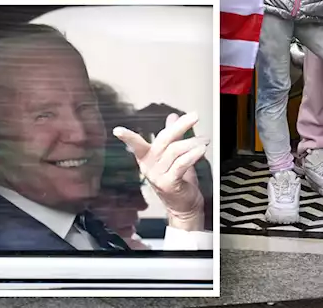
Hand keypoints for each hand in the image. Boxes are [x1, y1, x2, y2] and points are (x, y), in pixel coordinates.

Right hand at [113, 113, 207, 229]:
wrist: (183, 206)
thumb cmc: (178, 181)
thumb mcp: (174, 156)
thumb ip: (172, 136)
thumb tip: (172, 117)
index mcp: (147, 158)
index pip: (136, 145)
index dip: (128, 138)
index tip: (118, 130)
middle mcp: (149, 167)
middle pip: (163, 140)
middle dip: (180, 126)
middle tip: (194, 116)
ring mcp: (158, 176)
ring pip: (175, 150)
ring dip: (193, 142)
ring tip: (205, 140)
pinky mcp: (169, 184)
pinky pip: (181, 164)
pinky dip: (193, 155)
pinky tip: (201, 150)